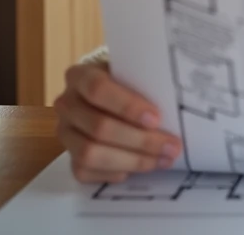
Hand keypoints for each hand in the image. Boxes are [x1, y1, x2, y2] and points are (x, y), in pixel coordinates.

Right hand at [54, 62, 182, 183]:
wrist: (110, 92)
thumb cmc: (129, 79)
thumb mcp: (136, 72)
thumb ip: (148, 82)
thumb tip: (178, 101)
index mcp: (81, 75)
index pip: (98, 89)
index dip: (127, 106)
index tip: (156, 118)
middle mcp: (67, 104)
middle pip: (99, 127)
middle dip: (140, 141)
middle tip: (172, 146)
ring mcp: (65, 132)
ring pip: (90, 153)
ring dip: (132, 160)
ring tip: (162, 160)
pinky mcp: (69, 156)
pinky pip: (85, 171)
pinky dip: (114, 172)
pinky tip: (138, 168)